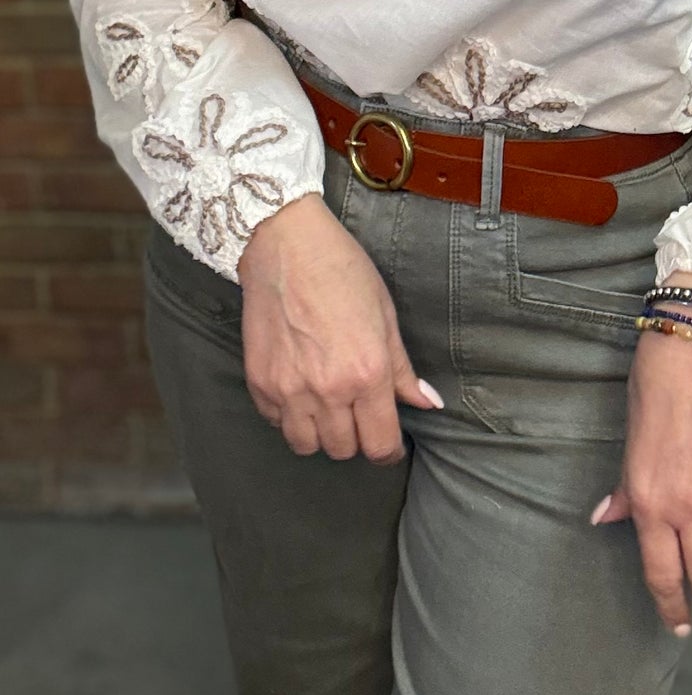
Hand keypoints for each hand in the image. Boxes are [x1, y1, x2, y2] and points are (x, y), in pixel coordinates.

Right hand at [237, 192, 443, 460]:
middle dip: (355, 438)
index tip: (388, 443)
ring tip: (326, 406)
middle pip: (343, 450)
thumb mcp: (385, 315)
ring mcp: (289, 389)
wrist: (285, 244)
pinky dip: (288, 415)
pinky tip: (298, 388)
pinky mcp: (259, 382)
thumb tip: (428, 404)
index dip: (388, 450)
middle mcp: (328, 390)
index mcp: (367, 373)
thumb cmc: (342, 271)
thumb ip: (403, 369)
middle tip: (358, 413)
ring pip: (306, 446)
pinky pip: (275, 422)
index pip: (380, 445)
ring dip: (320, 433)